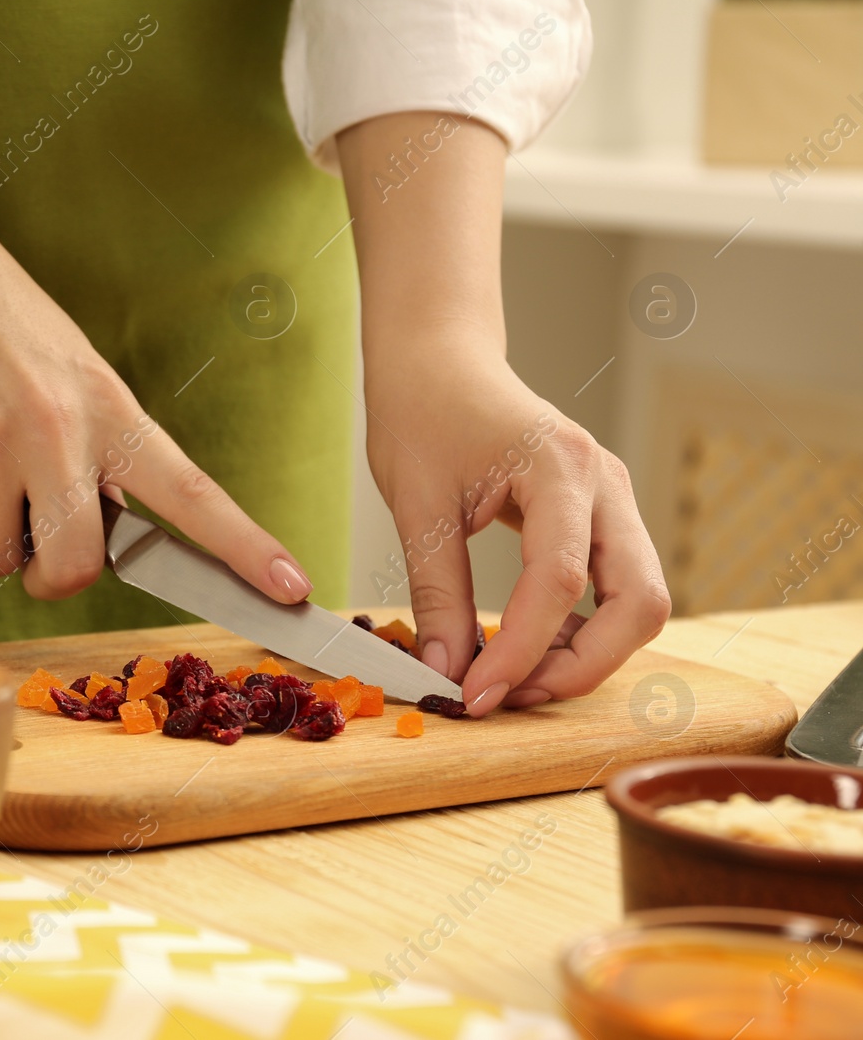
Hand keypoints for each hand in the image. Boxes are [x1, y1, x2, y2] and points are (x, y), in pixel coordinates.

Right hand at [0, 224, 313, 603]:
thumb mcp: (71, 367)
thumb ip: (95, 444)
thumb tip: (99, 523)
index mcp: (110, 407)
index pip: (190, 491)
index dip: (244, 548)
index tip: (293, 591)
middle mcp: (60, 429)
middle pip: (74, 566)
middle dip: (48, 574)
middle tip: (30, 541)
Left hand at [365, 351, 669, 714]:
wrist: (438, 361)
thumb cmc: (422, 411)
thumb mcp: (416, 505)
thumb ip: (436, 591)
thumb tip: (446, 673)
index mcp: (559, 467)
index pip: (559, 582)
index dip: (519, 651)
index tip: (475, 694)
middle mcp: (605, 484)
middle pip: (640, 601)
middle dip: (581, 665)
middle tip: (507, 695)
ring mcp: (613, 500)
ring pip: (640, 601)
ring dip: (587, 653)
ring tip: (510, 676)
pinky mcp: (602, 517)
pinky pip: (615, 588)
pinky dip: (582, 630)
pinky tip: (526, 646)